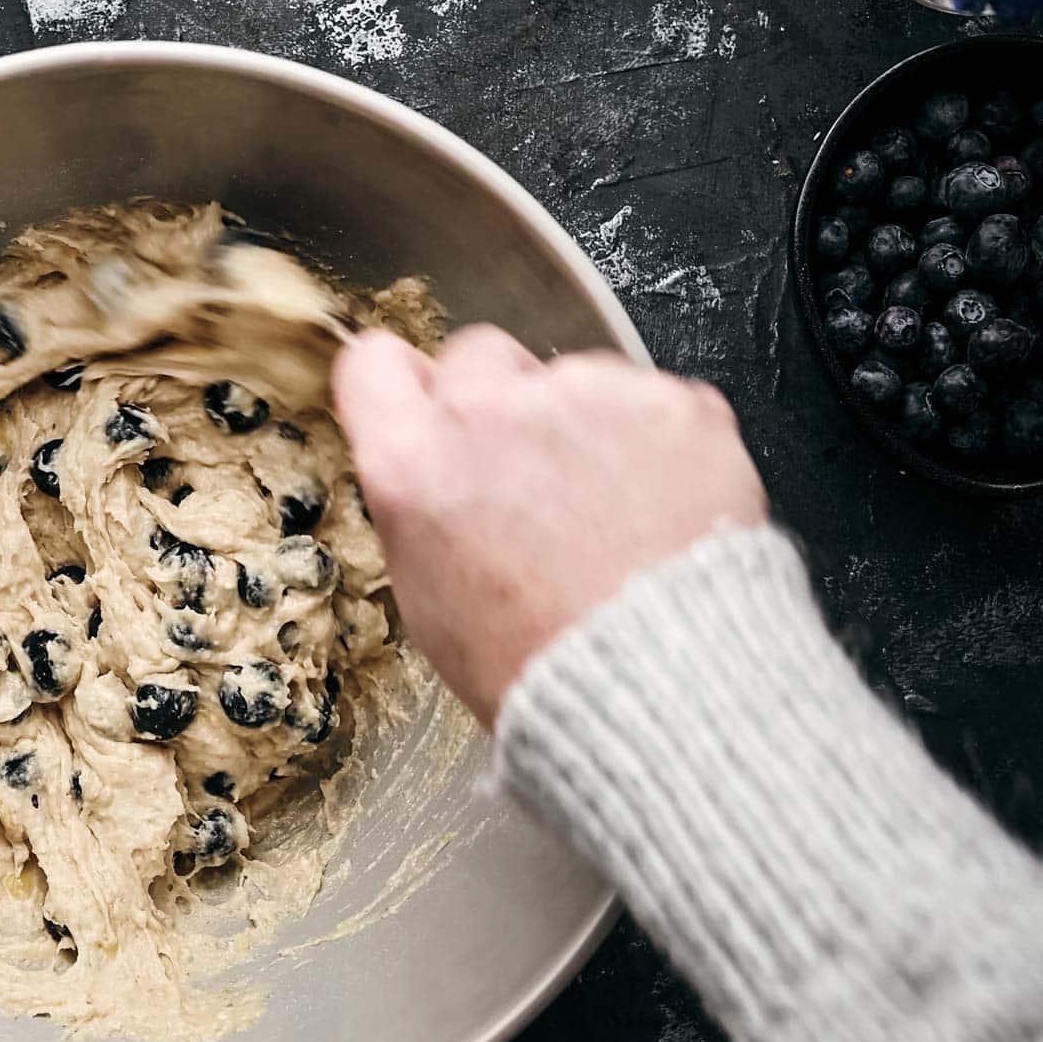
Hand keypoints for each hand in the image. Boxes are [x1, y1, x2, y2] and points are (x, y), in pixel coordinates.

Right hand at [332, 326, 766, 723]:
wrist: (657, 687)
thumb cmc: (538, 664)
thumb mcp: (427, 596)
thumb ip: (420, 501)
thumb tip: (432, 460)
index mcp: (412, 463)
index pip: (372, 363)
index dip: (401, 385)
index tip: (422, 403)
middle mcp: (490, 412)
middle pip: (475, 354)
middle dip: (496, 401)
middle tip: (528, 476)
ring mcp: (586, 396)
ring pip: (571, 374)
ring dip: (580, 421)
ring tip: (607, 511)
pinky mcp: (670, 402)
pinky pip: (650, 399)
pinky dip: (655, 440)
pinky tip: (657, 507)